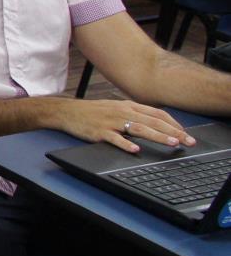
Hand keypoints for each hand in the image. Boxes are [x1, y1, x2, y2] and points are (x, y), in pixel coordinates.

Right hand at [59, 99, 194, 153]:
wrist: (68, 112)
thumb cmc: (93, 112)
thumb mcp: (116, 108)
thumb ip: (135, 114)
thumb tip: (155, 123)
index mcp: (129, 106)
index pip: (157, 113)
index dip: (174, 123)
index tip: (185, 133)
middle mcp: (123, 112)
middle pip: (153, 121)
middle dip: (174, 132)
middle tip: (188, 141)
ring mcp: (112, 122)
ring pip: (139, 129)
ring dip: (157, 136)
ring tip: (171, 143)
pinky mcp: (100, 132)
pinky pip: (115, 138)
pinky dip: (126, 144)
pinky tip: (135, 149)